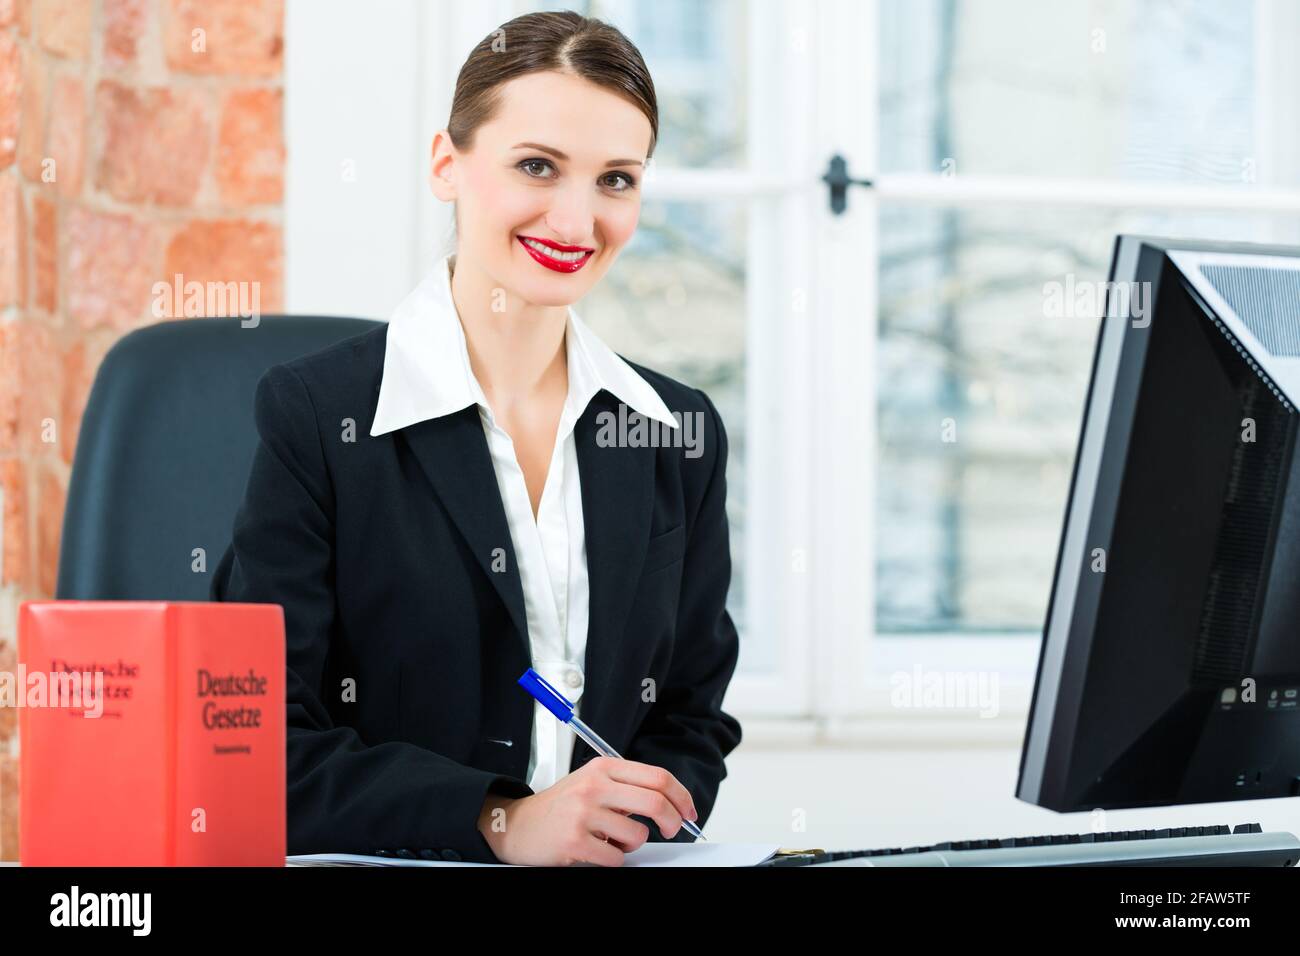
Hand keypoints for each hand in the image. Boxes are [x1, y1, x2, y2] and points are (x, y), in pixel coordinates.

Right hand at [476, 756, 698, 865]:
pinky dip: (613, 859)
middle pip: (655, 802)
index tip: (688, 811)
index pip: (658, 776)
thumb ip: (627, 787)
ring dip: (632, 844)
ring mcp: (584, 813)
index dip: (681, 796)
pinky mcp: (575, 841)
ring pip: (637, 835)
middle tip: (671, 829)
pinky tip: (596, 850)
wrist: (517, 824)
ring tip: (612, 839)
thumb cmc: (560, 806)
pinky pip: (616, 858)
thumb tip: (670, 802)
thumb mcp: (592, 782)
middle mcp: (594, 786)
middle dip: (672, 821)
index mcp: (603, 768)